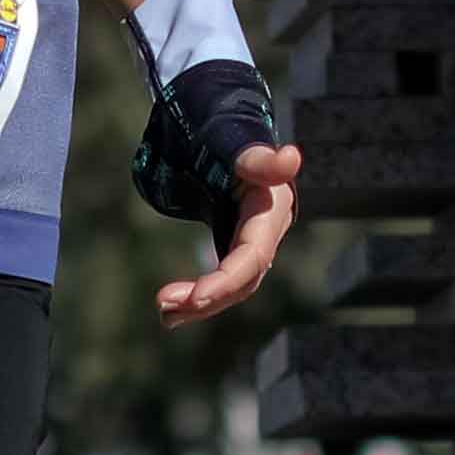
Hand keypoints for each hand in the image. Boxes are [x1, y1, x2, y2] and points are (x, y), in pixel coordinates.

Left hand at [153, 139, 300, 323]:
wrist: (224, 140)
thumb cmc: (229, 140)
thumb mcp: (241, 147)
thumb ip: (261, 158)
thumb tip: (291, 157)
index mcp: (271, 213)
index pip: (253, 257)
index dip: (227, 280)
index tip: (194, 298)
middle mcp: (266, 235)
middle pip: (243, 280)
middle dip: (207, 297)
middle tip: (163, 304)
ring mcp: (251, 246)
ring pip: (231, 288)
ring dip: (198, 305)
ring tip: (164, 314)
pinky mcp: (234, 250)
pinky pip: (220, 283)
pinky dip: (196, 299)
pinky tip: (171, 313)